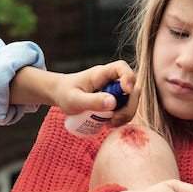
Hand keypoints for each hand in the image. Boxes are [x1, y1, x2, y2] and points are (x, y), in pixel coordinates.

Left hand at [10, 60, 136, 118]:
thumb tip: (113, 103)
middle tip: (115, 119)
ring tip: (110, 124)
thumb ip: (92, 101)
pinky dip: (121, 118)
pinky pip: (124, 109)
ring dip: (125, 114)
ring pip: (130, 101)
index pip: (121, 67)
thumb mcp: (74, 100)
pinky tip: (109, 124)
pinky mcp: (113, 101)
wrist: (61, 95)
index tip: (125, 91)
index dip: (129, 77)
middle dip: (129, 105)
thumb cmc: (65, 93)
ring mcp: (113, 91)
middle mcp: (111, 80)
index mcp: (101, 74)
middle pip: (132, 89)